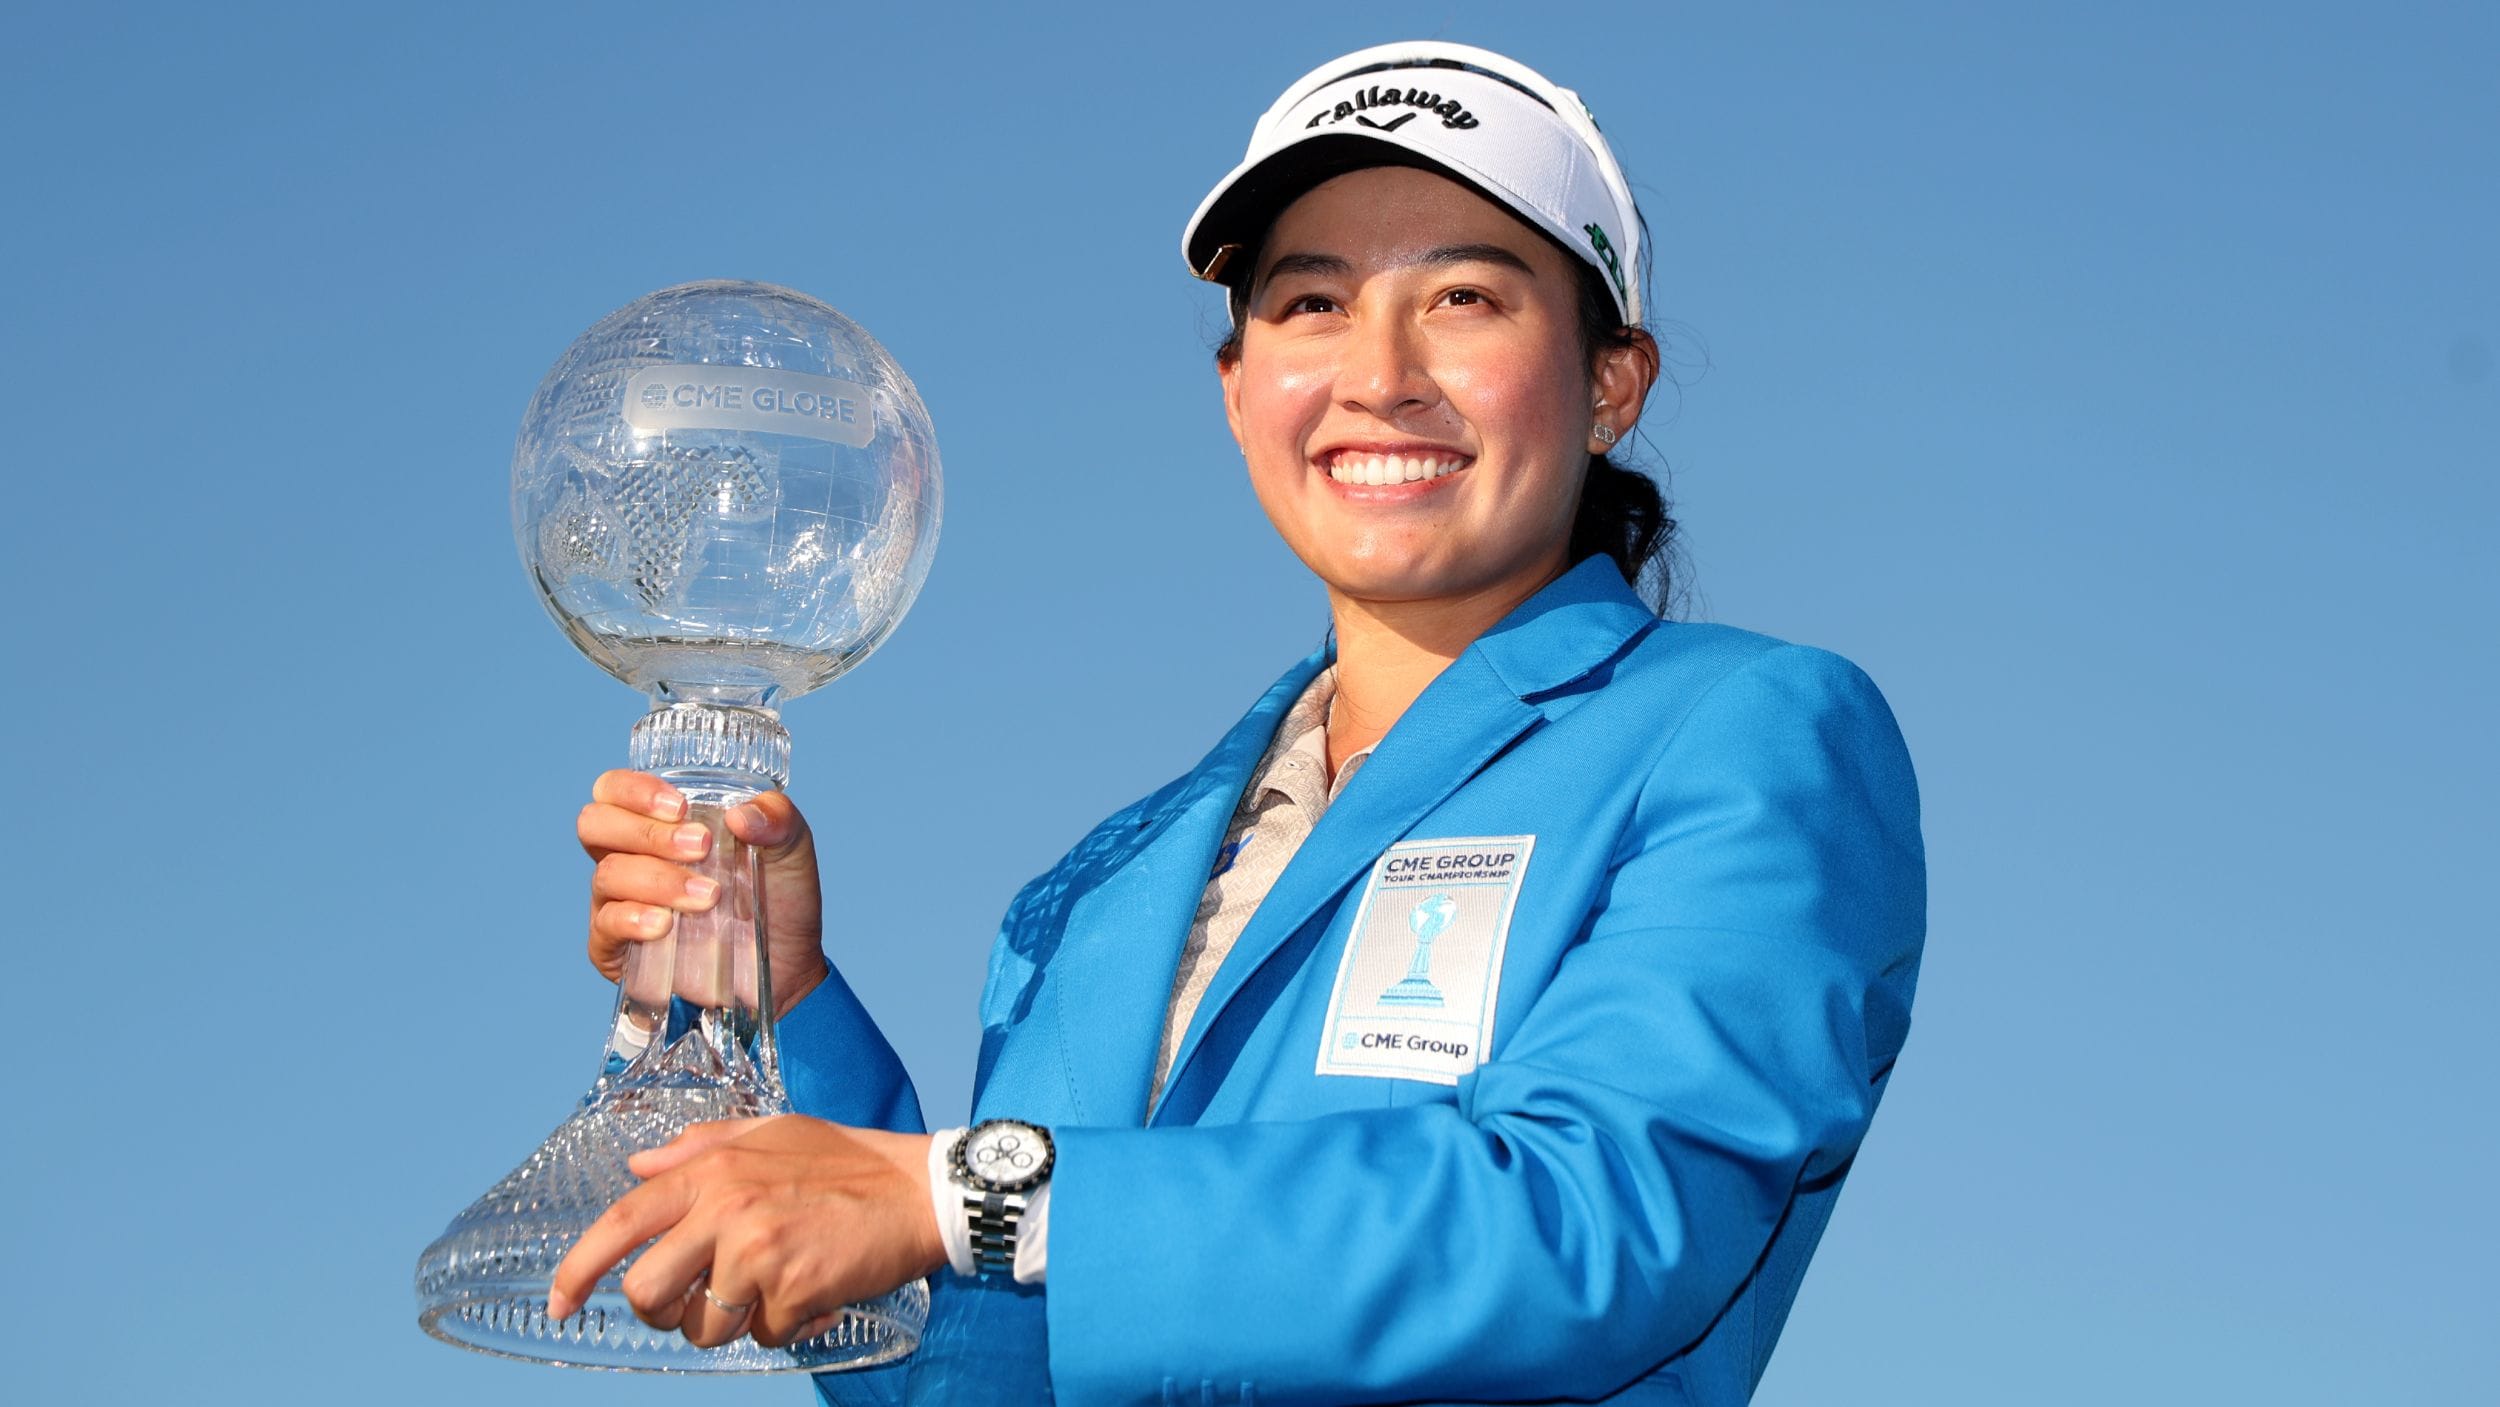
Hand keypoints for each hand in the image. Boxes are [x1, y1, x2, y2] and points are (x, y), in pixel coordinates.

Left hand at [546, 1117, 945, 1347]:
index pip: (620, 1223)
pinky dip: (787, 1325)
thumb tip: (638, 1167)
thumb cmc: (846, 1161)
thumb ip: (698, 1146)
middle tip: (700, 1303)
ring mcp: (757, 1253)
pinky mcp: (792, 1291)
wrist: (919, 1191)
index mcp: (712, 1169)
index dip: (579, 1269)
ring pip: (703, 1326)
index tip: (560, 1304)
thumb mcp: (769, 1131)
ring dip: (732, 1322)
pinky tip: (814, 1292)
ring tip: (773, 1288)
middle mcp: (725, 1209)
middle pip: (647, 1293)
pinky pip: (763, 1336)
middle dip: (665, 1311)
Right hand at [578, 770, 828, 1016]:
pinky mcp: (617, 948)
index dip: (634, 790)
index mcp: (659, 823)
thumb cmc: (778, 898)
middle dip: (647, 832)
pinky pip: (604, 925)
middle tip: (700, 847)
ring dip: (659, 880)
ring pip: (608, 875)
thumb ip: (777, 818)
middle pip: (596, 825)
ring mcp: (619, 902)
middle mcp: (631, 856)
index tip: (680, 807)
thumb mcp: (791, 849)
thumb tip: (741, 814)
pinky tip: (664, 925)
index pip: (614, 789)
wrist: (786, 965)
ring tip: (709, 896)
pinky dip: (633, 920)